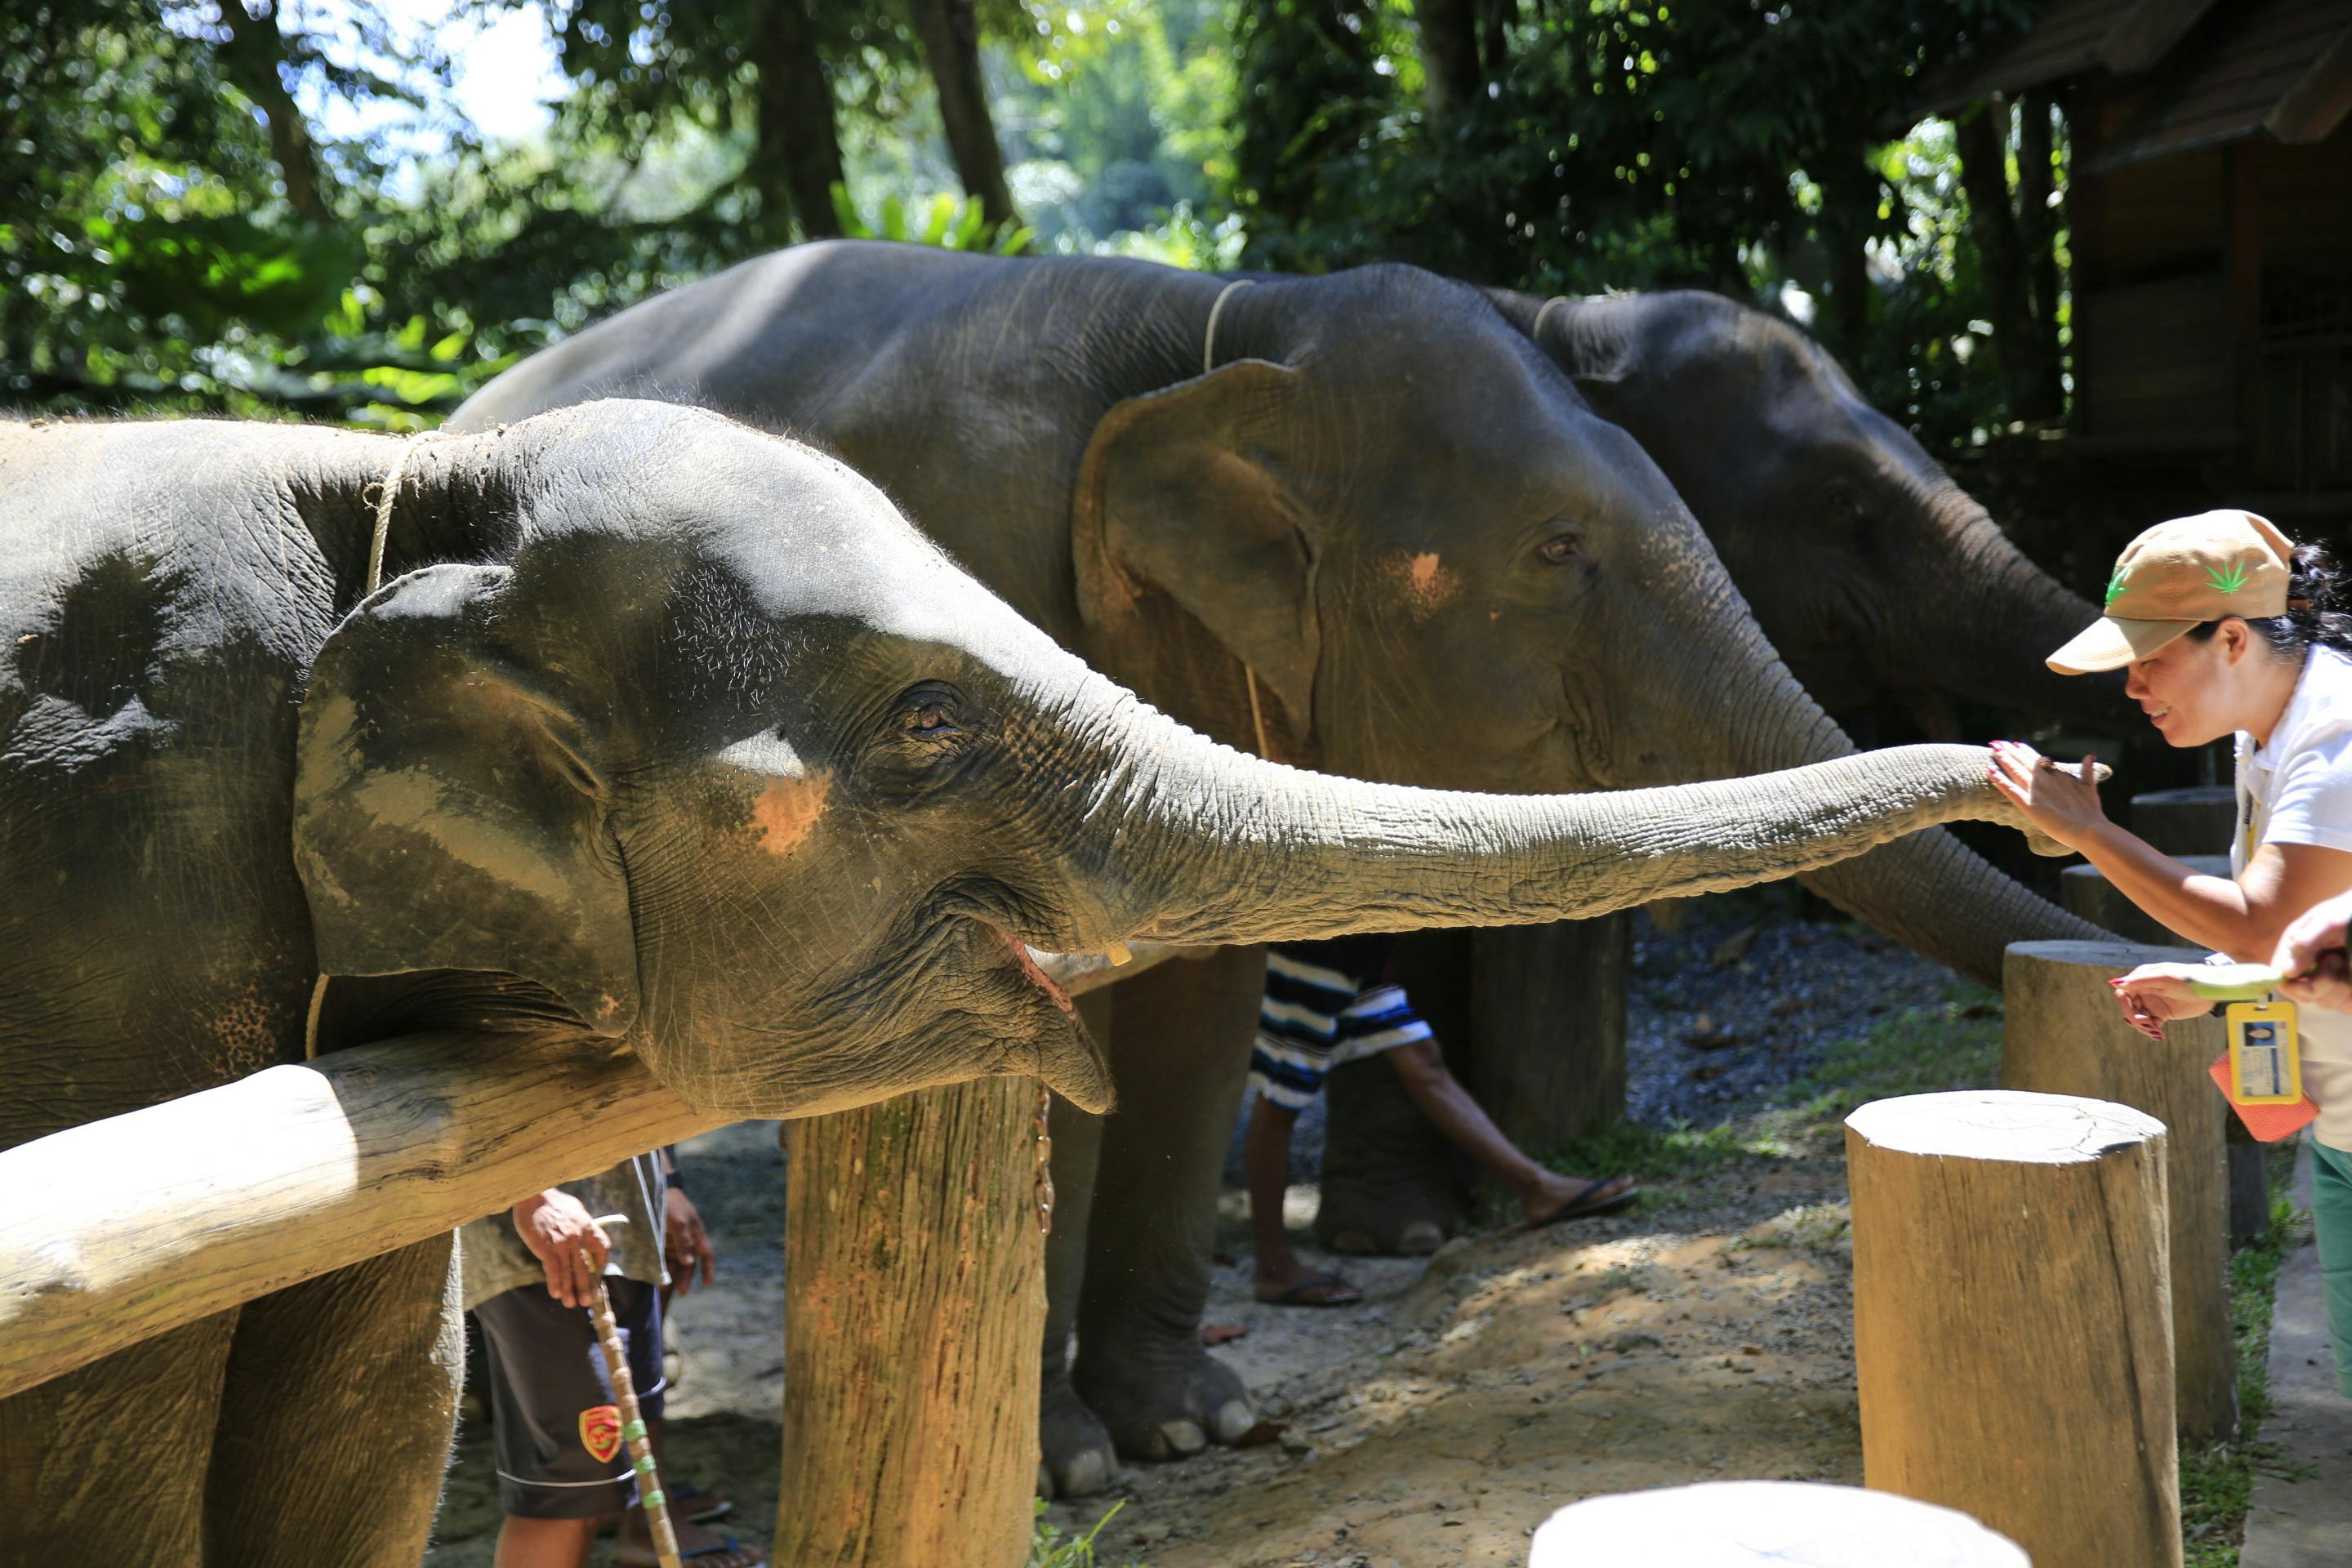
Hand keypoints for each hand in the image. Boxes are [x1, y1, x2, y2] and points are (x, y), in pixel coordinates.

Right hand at [513, 1189, 609, 1308]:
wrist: (534, 1195)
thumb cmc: (554, 1202)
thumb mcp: (576, 1210)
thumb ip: (582, 1225)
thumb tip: (587, 1238)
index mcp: (588, 1226)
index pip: (602, 1247)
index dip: (602, 1262)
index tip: (599, 1274)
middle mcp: (577, 1236)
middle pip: (586, 1266)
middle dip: (587, 1285)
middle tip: (588, 1301)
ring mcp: (562, 1243)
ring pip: (568, 1271)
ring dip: (570, 1289)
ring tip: (572, 1304)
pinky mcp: (546, 1247)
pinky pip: (553, 1269)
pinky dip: (555, 1282)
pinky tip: (556, 1293)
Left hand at [664, 1185, 715, 1295]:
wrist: (653, 1188)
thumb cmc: (671, 1204)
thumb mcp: (678, 1222)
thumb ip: (684, 1242)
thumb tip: (689, 1263)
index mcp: (696, 1233)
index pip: (706, 1254)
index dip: (708, 1269)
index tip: (708, 1284)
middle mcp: (686, 1239)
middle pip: (689, 1263)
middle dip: (686, 1277)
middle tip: (681, 1292)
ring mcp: (672, 1240)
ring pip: (674, 1262)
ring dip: (671, 1275)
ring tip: (663, 1287)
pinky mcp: (660, 1241)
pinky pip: (661, 1257)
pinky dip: (660, 1267)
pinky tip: (655, 1276)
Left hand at [1985, 740, 2107, 852]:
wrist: (2089, 829)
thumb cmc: (2090, 812)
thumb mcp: (2089, 787)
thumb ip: (2087, 770)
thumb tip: (2090, 755)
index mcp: (2058, 776)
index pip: (2038, 760)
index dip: (2026, 751)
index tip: (2016, 743)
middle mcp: (2045, 781)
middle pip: (2024, 763)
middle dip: (2010, 752)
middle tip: (1997, 742)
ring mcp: (2036, 792)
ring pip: (2016, 771)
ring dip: (2004, 759)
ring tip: (1993, 749)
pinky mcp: (2029, 805)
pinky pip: (2010, 789)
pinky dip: (1999, 779)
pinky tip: (1990, 770)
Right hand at [2108, 963, 2218, 1040]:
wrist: (2212, 990)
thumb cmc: (2189, 978)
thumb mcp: (2164, 978)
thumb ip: (2139, 981)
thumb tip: (2114, 983)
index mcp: (2141, 979)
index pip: (2122, 993)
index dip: (2125, 1005)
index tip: (2136, 1014)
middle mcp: (2144, 990)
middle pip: (2128, 1008)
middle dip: (2135, 1019)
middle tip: (2148, 1024)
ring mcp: (2152, 1003)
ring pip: (2137, 1018)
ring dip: (2143, 1027)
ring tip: (2156, 1031)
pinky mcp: (2162, 1014)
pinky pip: (2150, 1025)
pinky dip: (2152, 1032)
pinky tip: (2160, 1036)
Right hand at [2275, 890, 2351, 1012]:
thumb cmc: (2347, 913)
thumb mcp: (2326, 921)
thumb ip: (2305, 943)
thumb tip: (2285, 972)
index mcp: (2294, 953)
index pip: (2281, 981)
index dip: (2294, 986)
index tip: (2309, 982)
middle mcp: (2308, 971)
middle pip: (2305, 996)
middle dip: (2324, 983)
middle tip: (2336, 959)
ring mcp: (2328, 983)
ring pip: (2327, 1003)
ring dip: (2341, 987)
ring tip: (2348, 962)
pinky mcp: (2346, 991)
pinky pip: (2345, 1006)